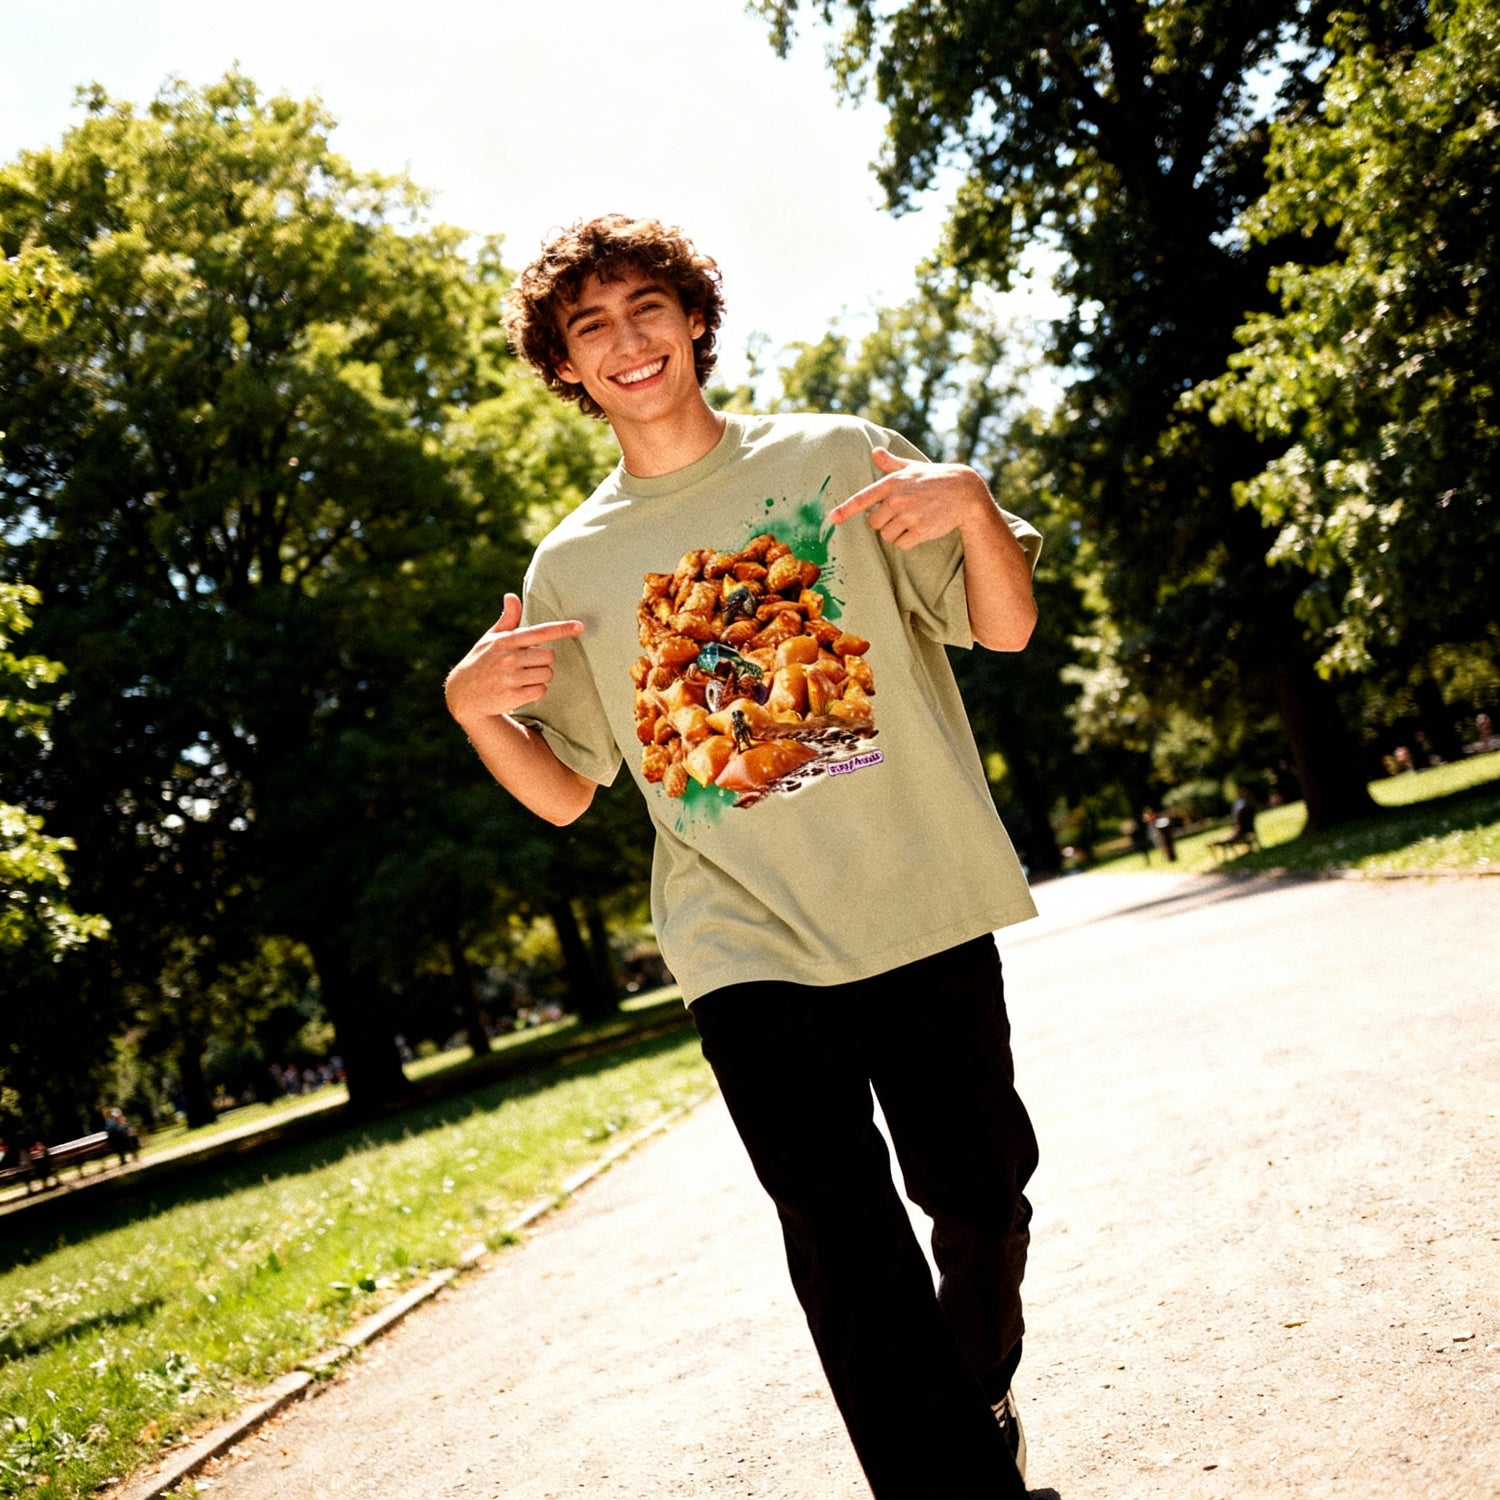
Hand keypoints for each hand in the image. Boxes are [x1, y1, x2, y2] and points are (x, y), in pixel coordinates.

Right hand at [445, 592, 584, 723]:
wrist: (463, 693)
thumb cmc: (481, 661)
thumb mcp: (491, 639)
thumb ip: (507, 619)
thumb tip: (511, 595)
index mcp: (507, 640)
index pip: (540, 631)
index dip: (562, 629)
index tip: (580, 626)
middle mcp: (510, 657)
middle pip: (549, 656)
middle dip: (543, 661)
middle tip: (526, 665)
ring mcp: (511, 677)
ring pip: (547, 674)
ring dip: (540, 677)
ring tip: (521, 678)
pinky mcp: (513, 696)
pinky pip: (541, 691)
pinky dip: (535, 691)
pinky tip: (520, 690)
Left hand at [827, 446, 990, 549]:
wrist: (964, 492)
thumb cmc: (935, 479)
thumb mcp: (912, 467)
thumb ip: (891, 464)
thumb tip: (874, 451)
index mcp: (892, 483)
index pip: (863, 498)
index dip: (845, 510)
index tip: (832, 519)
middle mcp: (897, 499)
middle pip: (874, 523)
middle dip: (884, 522)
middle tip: (902, 514)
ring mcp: (908, 515)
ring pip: (887, 535)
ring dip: (896, 533)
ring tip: (913, 520)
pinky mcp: (920, 530)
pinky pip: (901, 544)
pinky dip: (908, 541)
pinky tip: (920, 529)